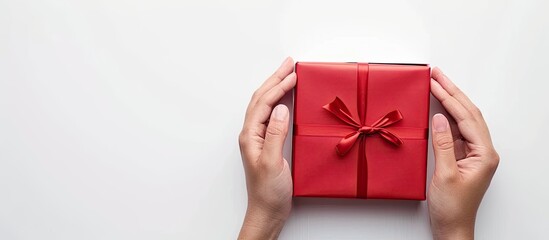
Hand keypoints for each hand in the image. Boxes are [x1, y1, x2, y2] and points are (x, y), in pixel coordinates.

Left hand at [238, 57, 295, 239]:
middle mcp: (252, 133)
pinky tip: (287, 98)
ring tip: (288, 73)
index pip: (263, 102)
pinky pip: (272, 114)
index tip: (293, 73)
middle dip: (275, 78)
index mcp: (250, 136)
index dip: (278, 85)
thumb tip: (280, 108)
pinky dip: (280, 101)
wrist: (268, 210)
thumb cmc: (268, 192)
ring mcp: (259, 138)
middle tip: (289, 63)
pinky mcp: (268, 143)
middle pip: (262, 98)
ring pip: (265, 104)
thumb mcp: (273, 162)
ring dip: (276, 86)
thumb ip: (275, 134)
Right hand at [428, 68, 499, 239]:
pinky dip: (445, 117)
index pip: (467, 117)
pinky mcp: (463, 157)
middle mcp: (483, 151)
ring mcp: (473, 153)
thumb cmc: (452, 208)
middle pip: (468, 113)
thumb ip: (443, 145)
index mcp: (484, 154)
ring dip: (449, 101)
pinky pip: (455, 131)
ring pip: (463, 120)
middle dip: (452, 92)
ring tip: (436, 84)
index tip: (435, 82)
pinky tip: (437, 108)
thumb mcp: (445, 175)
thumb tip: (439, 118)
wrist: (452, 227)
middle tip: (436, 74)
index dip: (450, 98)